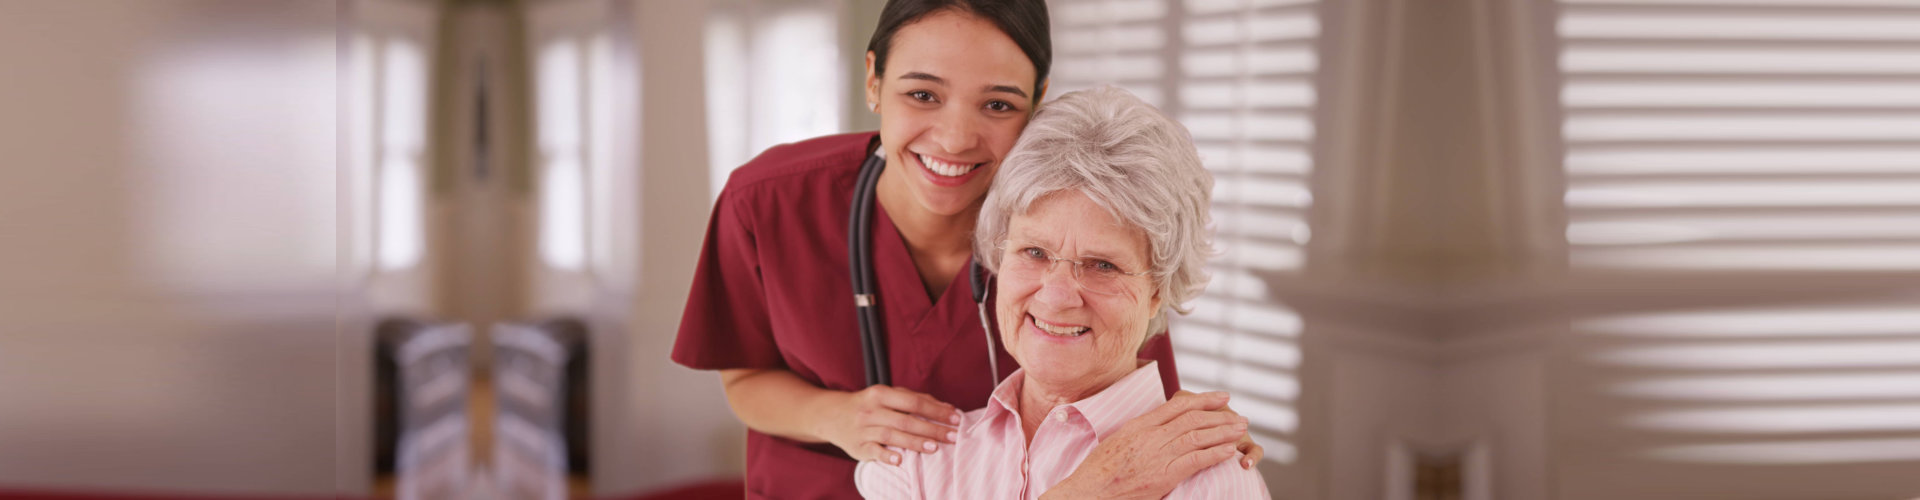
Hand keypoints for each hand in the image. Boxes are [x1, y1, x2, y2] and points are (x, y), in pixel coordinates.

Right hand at [815, 384, 961, 464]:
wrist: (830, 415)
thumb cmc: (867, 405)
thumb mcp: (887, 396)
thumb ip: (914, 399)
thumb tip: (946, 407)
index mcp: (880, 394)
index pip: (913, 402)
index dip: (936, 411)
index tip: (955, 418)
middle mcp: (871, 410)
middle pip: (905, 420)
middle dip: (932, 429)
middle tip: (952, 437)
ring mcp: (863, 429)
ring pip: (891, 435)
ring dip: (914, 442)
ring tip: (934, 448)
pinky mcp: (857, 447)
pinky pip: (873, 451)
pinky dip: (886, 456)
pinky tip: (900, 460)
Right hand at [1042, 391, 1249, 499]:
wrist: (1089, 491)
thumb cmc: (1099, 471)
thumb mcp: (1118, 441)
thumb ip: (1139, 432)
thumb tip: (1155, 427)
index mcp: (1139, 425)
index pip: (1177, 405)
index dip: (1203, 399)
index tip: (1220, 397)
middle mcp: (1150, 435)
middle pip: (1192, 418)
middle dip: (1220, 415)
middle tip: (1239, 415)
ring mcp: (1157, 454)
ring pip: (1198, 435)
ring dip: (1223, 431)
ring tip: (1241, 429)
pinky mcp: (1163, 475)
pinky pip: (1195, 460)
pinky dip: (1215, 453)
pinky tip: (1230, 451)